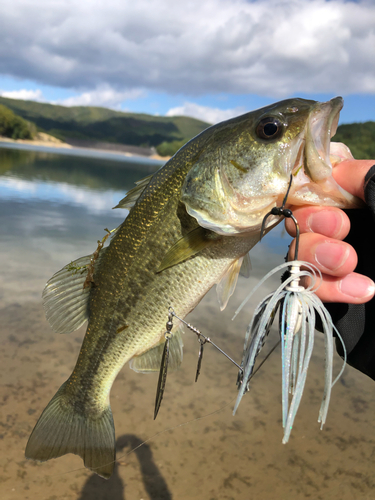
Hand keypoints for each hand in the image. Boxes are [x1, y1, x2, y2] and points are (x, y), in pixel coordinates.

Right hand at [285, 159, 374, 303]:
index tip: (328, 199)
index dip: (309, 192)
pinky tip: (363, 289)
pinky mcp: (332, 294)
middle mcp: (341, 230)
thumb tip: (334, 170)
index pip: (313, 188)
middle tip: (342, 229)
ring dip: (316, 256)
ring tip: (349, 263)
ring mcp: (333, 263)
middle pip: (297, 220)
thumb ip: (368, 177)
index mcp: (356, 201)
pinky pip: (308, 290)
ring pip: (296, 254)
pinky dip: (329, 290)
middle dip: (312, 223)